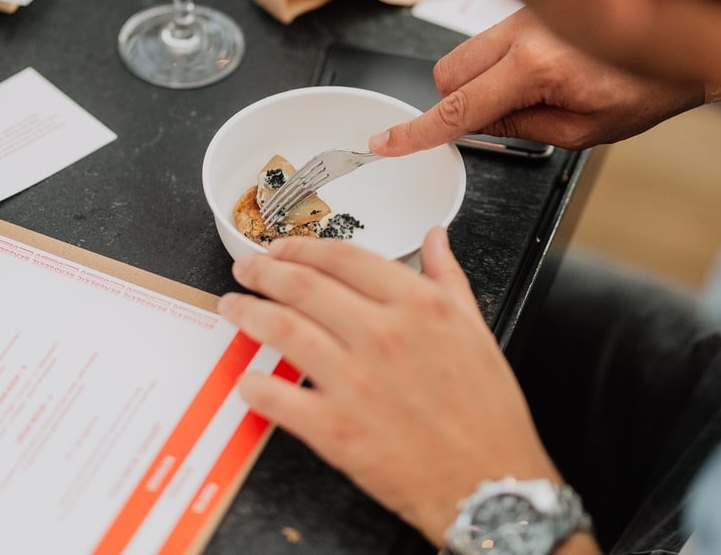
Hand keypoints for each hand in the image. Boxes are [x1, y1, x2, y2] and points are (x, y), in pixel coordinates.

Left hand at [217, 228, 559, 544]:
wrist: (487, 482)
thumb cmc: (485, 413)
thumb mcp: (476, 330)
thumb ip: (448, 278)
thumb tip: (434, 239)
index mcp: (418, 306)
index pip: (344, 257)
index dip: (303, 247)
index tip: (282, 249)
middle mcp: (382, 335)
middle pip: (303, 285)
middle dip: (263, 272)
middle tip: (246, 271)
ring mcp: (355, 381)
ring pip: (282, 329)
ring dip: (248, 314)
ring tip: (233, 308)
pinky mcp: (336, 427)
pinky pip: (277, 397)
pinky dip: (253, 385)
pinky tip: (246, 378)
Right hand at [369, 8, 703, 155]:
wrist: (686, 37)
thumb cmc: (648, 85)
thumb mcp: (585, 131)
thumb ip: (524, 128)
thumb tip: (486, 122)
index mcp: (537, 68)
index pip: (460, 108)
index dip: (417, 131)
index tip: (387, 142)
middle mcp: (525, 32)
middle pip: (447, 72)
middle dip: (457, 101)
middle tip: (501, 118)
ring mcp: (526, 13)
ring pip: (466, 54)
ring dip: (482, 81)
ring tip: (536, 92)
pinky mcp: (532, 5)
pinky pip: (492, 39)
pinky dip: (503, 62)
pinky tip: (544, 71)